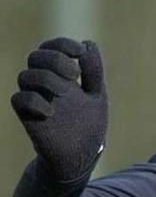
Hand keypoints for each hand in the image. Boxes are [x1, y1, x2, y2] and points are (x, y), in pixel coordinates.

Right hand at [10, 37, 107, 180]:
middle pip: (36, 56)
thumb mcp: (96, 94)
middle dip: (55, 59)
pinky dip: (34, 100)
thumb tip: (88, 43)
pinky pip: (18, 99)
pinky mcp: (28, 117)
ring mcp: (36, 99)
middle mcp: (45, 83)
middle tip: (74, 75)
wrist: (81, 153)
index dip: (62, 44)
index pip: (53, 47)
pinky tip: (51, 111)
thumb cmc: (89, 121)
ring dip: (47, 78)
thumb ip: (93, 71)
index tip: (79, 52)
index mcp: (62, 73)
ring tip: (66, 91)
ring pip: (25, 75)